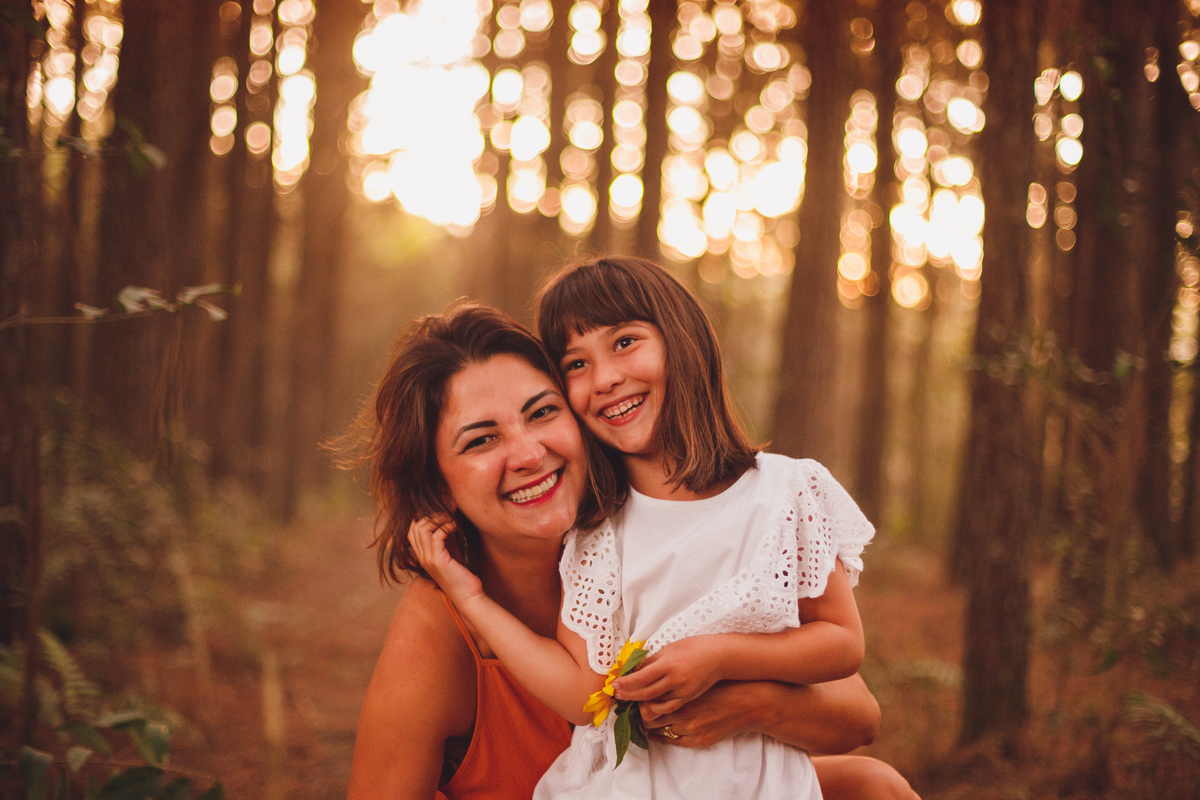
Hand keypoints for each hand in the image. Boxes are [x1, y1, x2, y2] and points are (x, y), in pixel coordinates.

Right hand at [406, 515, 482, 605]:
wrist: (468, 595)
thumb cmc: (461, 574)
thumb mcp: (451, 552)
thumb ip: (445, 539)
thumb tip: (447, 519)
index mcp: (422, 555)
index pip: (412, 530)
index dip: (424, 517)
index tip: (440, 512)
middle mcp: (421, 557)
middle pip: (415, 526)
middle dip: (431, 515)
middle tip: (448, 512)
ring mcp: (427, 559)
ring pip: (422, 528)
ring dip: (438, 519)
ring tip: (451, 518)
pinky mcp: (438, 561)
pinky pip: (436, 536)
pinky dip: (446, 527)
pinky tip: (455, 526)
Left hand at [611, 636, 725, 714]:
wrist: (718, 656)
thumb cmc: (694, 647)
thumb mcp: (670, 648)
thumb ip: (652, 661)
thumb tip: (634, 670)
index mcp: (669, 663)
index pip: (642, 677)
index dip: (627, 683)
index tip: (614, 685)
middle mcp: (675, 679)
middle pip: (646, 692)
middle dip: (629, 694)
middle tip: (617, 694)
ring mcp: (682, 691)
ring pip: (656, 703)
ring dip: (640, 702)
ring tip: (629, 699)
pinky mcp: (688, 698)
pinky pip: (668, 707)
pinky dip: (655, 707)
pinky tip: (647, 704)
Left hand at [638, 681, 764, 748]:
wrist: (748, 701)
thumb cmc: (722, 683)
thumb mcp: (695, 674)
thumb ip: (673, 674)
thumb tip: (648, 670)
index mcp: (680, 690)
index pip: (645, 697)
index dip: (635, 696)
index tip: (629, 692)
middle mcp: (682, 711)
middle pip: (647, 715)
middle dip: (639, 710)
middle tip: (634, 705)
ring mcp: (690, 728)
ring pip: (657, 729)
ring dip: (648, 723)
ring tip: (643, 717)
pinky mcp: (698, 740)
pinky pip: (671, 740)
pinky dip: (660, 736)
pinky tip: (655, 732)